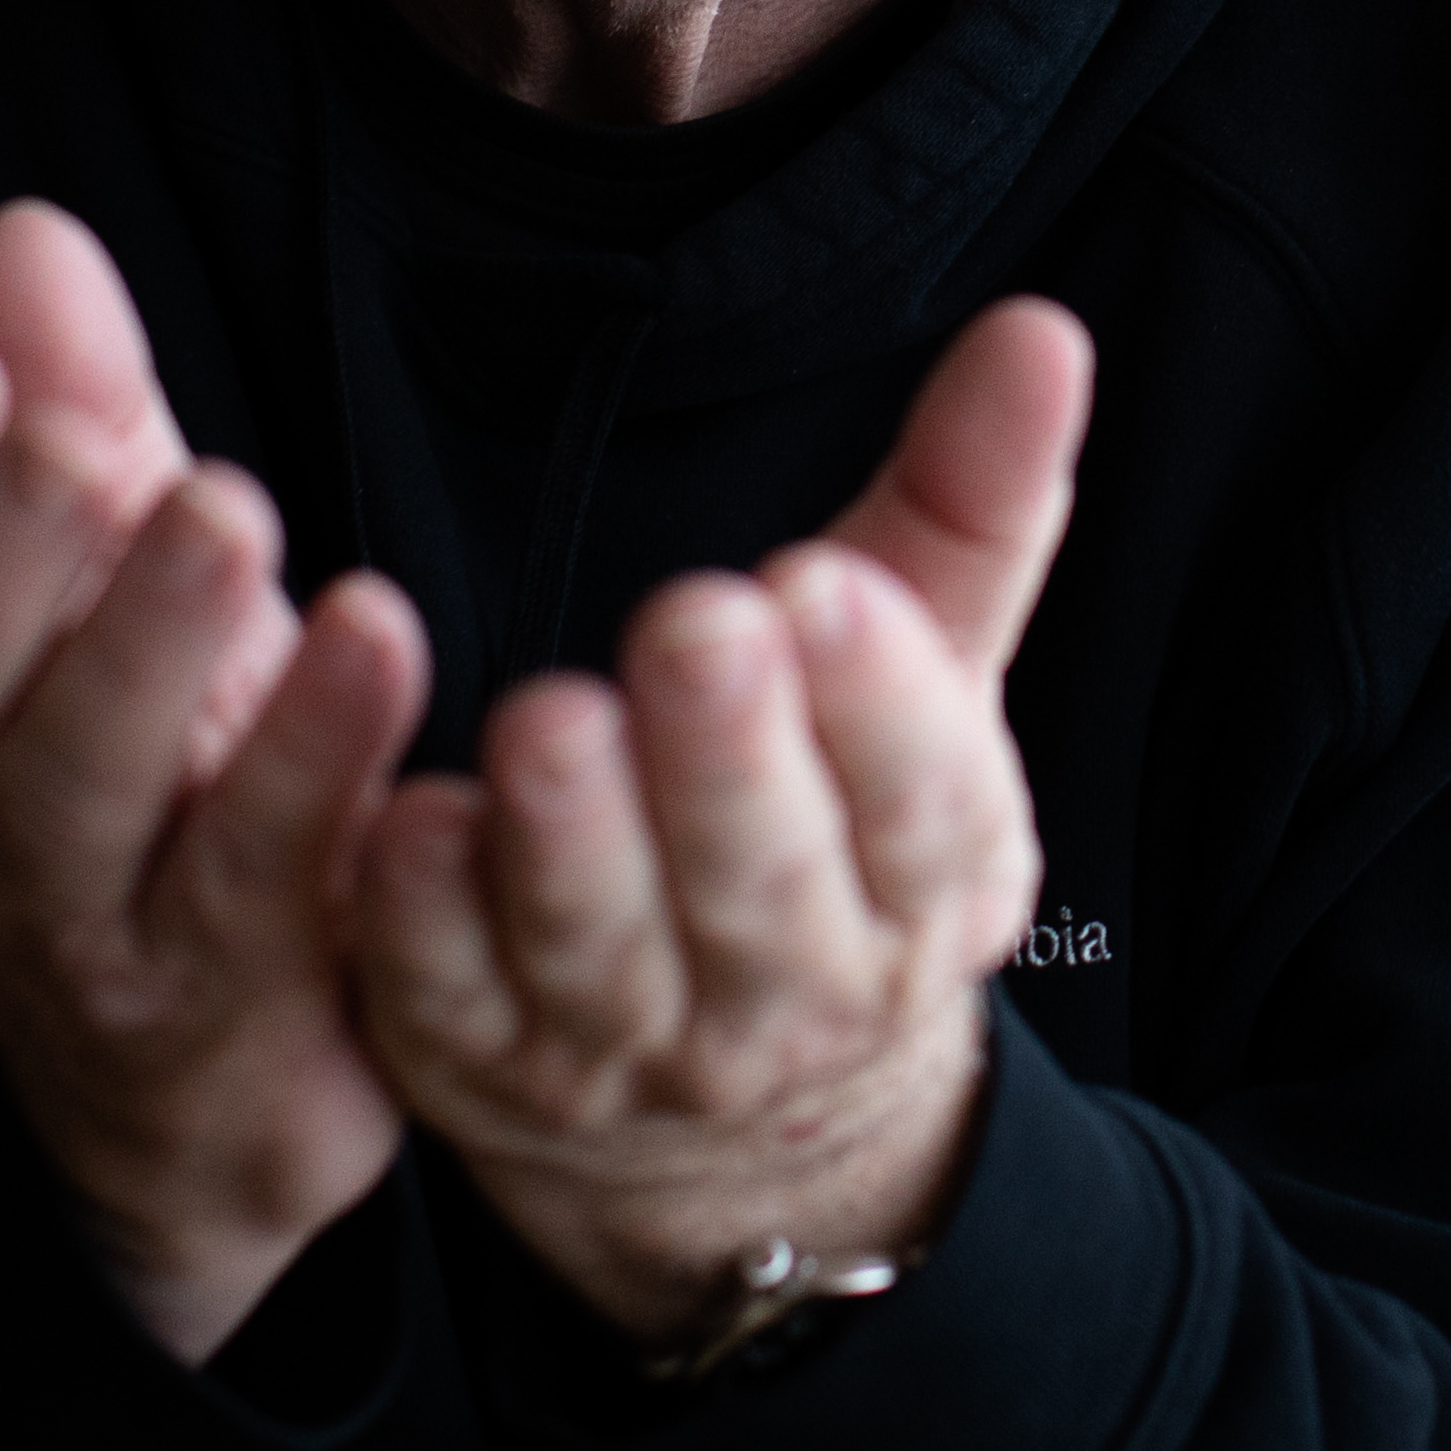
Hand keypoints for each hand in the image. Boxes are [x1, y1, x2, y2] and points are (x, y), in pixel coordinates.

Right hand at [0, 201, 428, 1364]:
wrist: (219, 1089)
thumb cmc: (165, 778)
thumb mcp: (119, 580)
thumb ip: (77, 408)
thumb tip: (21, 233)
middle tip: (79, 444)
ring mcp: (81, 920)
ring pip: (72, 789)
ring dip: (145, 647)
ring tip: (230, 516)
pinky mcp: (222, 1002)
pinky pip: (255, 882)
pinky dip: (314, 759)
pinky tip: (383, 640)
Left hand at [348, 298, 1086, 1345]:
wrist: (741, 1120)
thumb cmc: (829, 824)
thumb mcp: (924, 671)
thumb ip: (969, 502)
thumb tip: (1043, 330)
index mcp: (923, 889)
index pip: (922, 808)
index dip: (876, 705)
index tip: (823, 589)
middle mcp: (790, 991)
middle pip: (762, 885)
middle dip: (727, 760)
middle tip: (690, 626)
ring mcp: (632, 1045)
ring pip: (602, 953)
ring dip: (571, 843)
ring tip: (545, 724)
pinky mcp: (482, 1061)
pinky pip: (448, 1001)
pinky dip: (423, 925)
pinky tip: (407, 826)